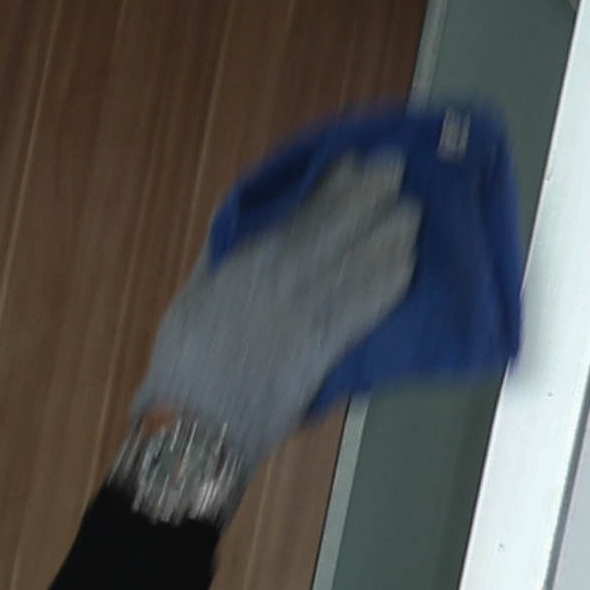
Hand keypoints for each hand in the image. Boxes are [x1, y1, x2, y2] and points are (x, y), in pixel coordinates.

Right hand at [126, 148, 422, 516]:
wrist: (196, 425)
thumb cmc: (185, 361)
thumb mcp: (196, 294)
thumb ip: (229, 256)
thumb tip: (259, 224)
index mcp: (247, 257)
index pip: (307, 202)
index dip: (341, 178)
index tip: (357, 163)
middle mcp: (284, 273)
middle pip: (348, 217)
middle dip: (378, 192)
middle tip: (394, 178)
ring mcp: (311, 308)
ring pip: (371, 253)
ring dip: (394, 231)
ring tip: (405, 220)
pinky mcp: (331, 343)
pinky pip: (374, 299)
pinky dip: (393, 275)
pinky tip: (404, 263)